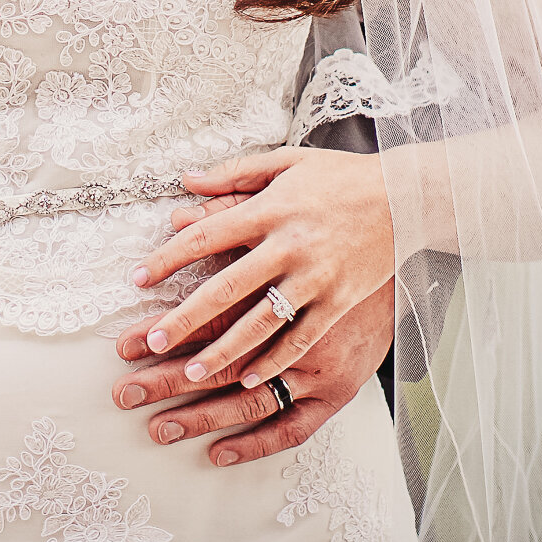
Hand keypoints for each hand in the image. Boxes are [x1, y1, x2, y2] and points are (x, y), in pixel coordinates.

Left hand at [132, 149, 394, 386]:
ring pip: (262, 322)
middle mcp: (290, 246)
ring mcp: (316, 278)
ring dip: (225, 351)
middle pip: (227, 286)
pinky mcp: (339, 302)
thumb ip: (234, 174)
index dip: (169, 257)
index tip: (138, 278)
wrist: (404, 197)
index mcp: (271, 209)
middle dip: (186, 317)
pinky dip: (274, 361)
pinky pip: (301, 338)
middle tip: (152, 342)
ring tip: (192, 374)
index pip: (208, 234)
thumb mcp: (286, 161)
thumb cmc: (340, 178)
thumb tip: (187, 181)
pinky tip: (249, 380)